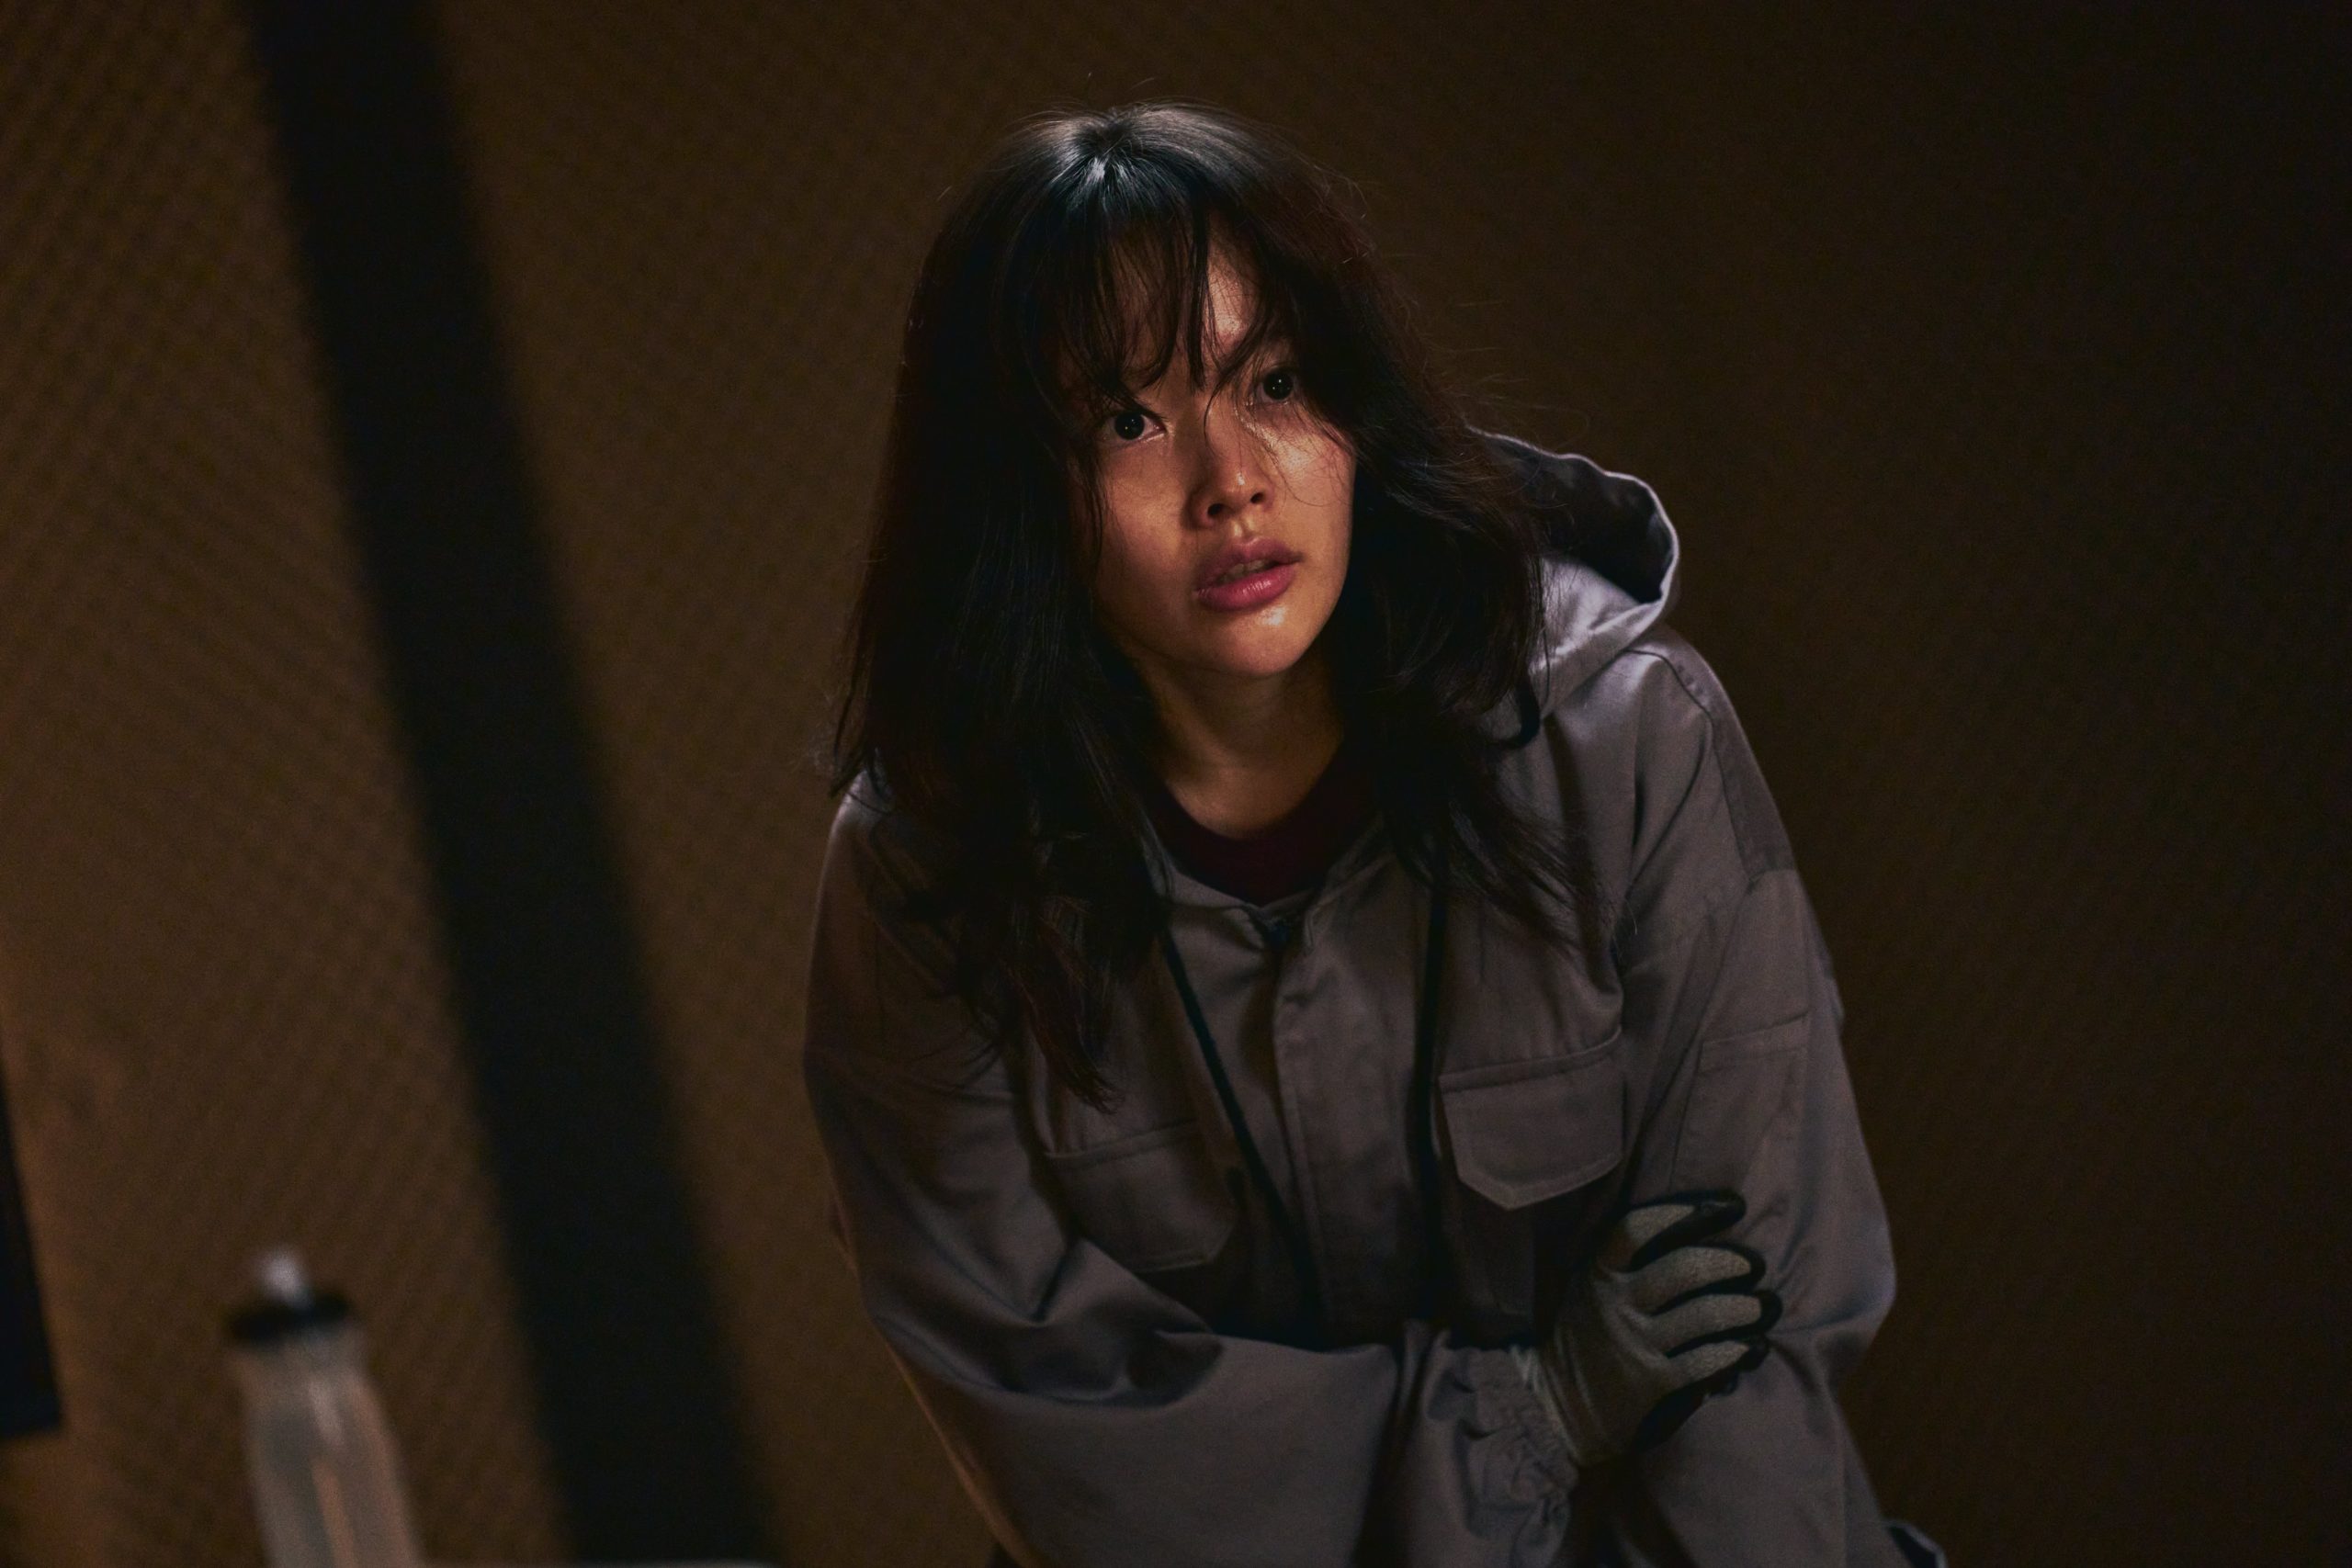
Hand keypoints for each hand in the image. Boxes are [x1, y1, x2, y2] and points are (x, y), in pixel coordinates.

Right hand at [1518, 1189, 1780, 1464]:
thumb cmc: (1587, 1337)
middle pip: (1681, 1268)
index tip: (1730, 1207)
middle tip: (1754, 1264)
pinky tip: (1752, 1348)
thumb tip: (1693, 1230)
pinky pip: (1704, 1361)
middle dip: (1729, 1261)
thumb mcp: (1589, 1290)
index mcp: (1598, 1272)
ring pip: (1702, 1315)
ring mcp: (1633, 1342)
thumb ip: (1625, 1263)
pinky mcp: (1650, 1382)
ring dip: (1744, 1308)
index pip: (1637, 1228)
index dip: (1686, 1212)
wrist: (1559, 1406)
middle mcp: (1615, 1302)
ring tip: (1764, 1305)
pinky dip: (1736, 1352)